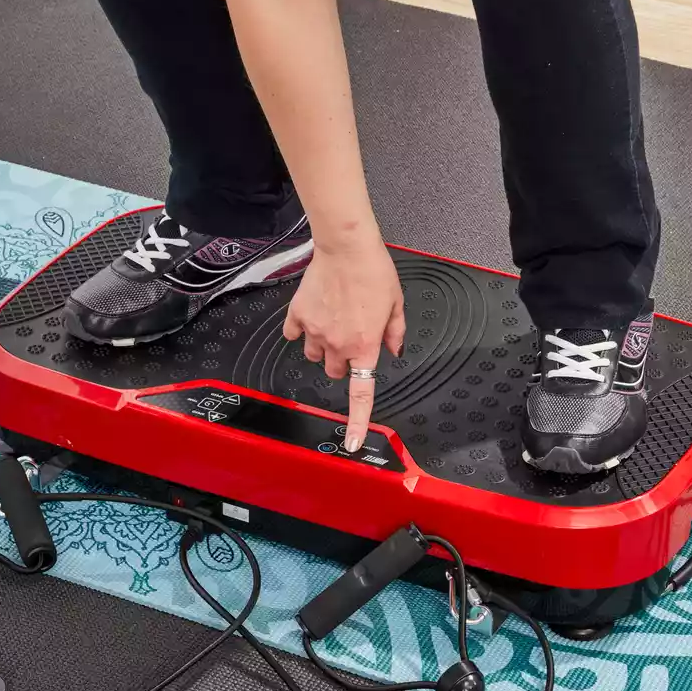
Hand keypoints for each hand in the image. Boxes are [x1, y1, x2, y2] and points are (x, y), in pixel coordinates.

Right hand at [283, 237, 404, 451]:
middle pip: (335, 371)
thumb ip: (394, 333)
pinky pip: (294, 334)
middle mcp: (337, 345)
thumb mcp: (397, 304)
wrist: (346, 247)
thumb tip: (392, 351)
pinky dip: (301, 330)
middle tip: (352, 336)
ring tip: (333, 321)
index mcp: (365, 346)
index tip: (350, 443)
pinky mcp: (297, 315)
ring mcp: (314, 331)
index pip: (361, 393)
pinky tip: (313, 314)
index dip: (356, 421)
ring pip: (314, 355)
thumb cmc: (374, 272)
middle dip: (343, 361)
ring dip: (323, 347)